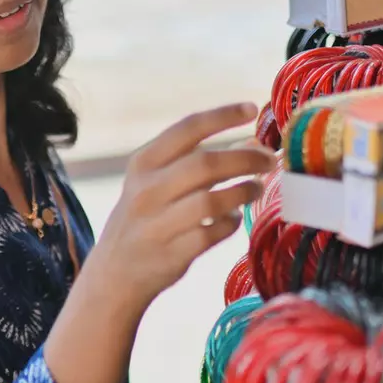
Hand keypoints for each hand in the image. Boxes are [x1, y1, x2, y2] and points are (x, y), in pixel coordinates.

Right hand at [85, 103, 275, 315]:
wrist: (114, 273)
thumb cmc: (144, 219)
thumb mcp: (156, 183)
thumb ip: (196, 162)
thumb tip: (251, 143)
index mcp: (143, 163)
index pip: (187, 129)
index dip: (222, 116)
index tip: (251, 109)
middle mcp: (147, 191)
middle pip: (205, 164)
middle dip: (245, 159)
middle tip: (269, 160)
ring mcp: (157, 224)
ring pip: (211, 201)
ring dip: (243, 191)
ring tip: (257, 188)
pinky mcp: (172, 254)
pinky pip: (213, 233)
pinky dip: (230, 222)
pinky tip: (234, 217)